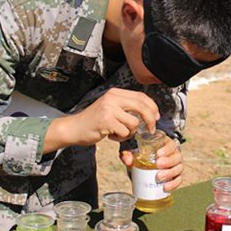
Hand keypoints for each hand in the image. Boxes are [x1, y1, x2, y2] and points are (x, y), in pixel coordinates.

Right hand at [43, 88, 158, 152]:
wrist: (74, 128)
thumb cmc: (93, 121)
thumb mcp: (110, 107)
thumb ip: (125, 107)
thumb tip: (149, 112)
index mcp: (115, 93)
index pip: (141, 96)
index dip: (152, 107)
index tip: (157, 116)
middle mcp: (112, 98)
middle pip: (141, 106)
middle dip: (150, 119)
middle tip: (150, 129)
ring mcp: (109, 109)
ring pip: (134, 123)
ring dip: (129, 132)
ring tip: (117, 132)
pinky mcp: (107, 121)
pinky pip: (125, 132)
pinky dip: (120, 137)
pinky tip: (110, 135)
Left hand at [120, 136, 183, 192]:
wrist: (144, 165)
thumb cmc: (141, 155)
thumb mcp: (133, 152)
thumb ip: (128, 154)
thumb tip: (127, 160)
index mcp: (166, 145)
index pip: (171, 144)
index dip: (167, 149)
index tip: (158, 154)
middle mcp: (174, 154)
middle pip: (177, 157)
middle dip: (169, 161)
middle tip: (158, 165)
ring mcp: (176, 166)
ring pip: (179, 168)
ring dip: (170, 173)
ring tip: (159, 177)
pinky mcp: (176, 176)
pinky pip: (178, 180)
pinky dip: (174, 184)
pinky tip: (165, 187)